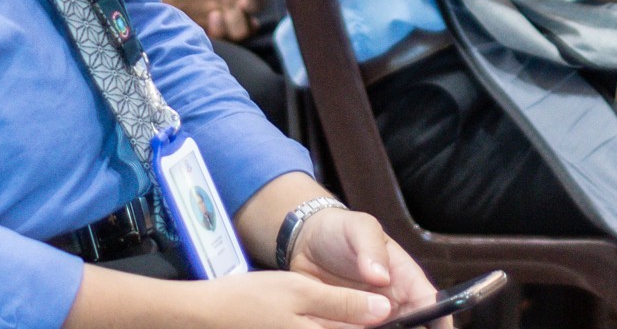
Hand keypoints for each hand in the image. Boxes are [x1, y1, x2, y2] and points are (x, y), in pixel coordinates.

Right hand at [176, 271, 397, 327]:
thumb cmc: (252, 300)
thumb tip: (385, 310)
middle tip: (393, 310)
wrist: (205, 318)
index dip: (392, 324)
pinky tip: (334, 315)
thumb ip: (344, 304)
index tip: (411, 316)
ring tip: (367, 311)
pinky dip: (334, 323)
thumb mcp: (300, 292)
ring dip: (353, 320)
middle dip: (375, 322)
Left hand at [290, 207, 438, 325]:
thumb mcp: (359, 228)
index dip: (440, 320)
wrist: (304, 242)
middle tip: (389, 326)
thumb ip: (371, 247)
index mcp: (405, 279)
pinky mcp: (346, 326)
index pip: (431, 304)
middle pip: (413, 327)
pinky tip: (345, 328)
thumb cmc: (340, 231)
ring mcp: (369, 318)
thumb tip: (381, 276)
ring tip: (367, 327)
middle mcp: (392, 304)